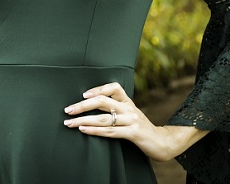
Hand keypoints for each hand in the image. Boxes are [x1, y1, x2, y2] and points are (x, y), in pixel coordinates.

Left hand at [63, 82, 207, 161]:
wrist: (161, 142)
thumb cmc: (140, 127)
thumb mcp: (129, 113)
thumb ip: (115, 107)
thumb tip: (90, 103)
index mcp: (127, 100)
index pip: (113, 87)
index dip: (97, 89)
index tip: (83, 94)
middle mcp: (129, 108)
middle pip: (103, 102)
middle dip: (83, 106)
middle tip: (68, 110)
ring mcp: (131, 120)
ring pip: (104, 118)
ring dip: (84, 120)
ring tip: (70, 122)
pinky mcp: (133, 133)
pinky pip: (110, 131)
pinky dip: (94, 130)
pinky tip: (84, 129)